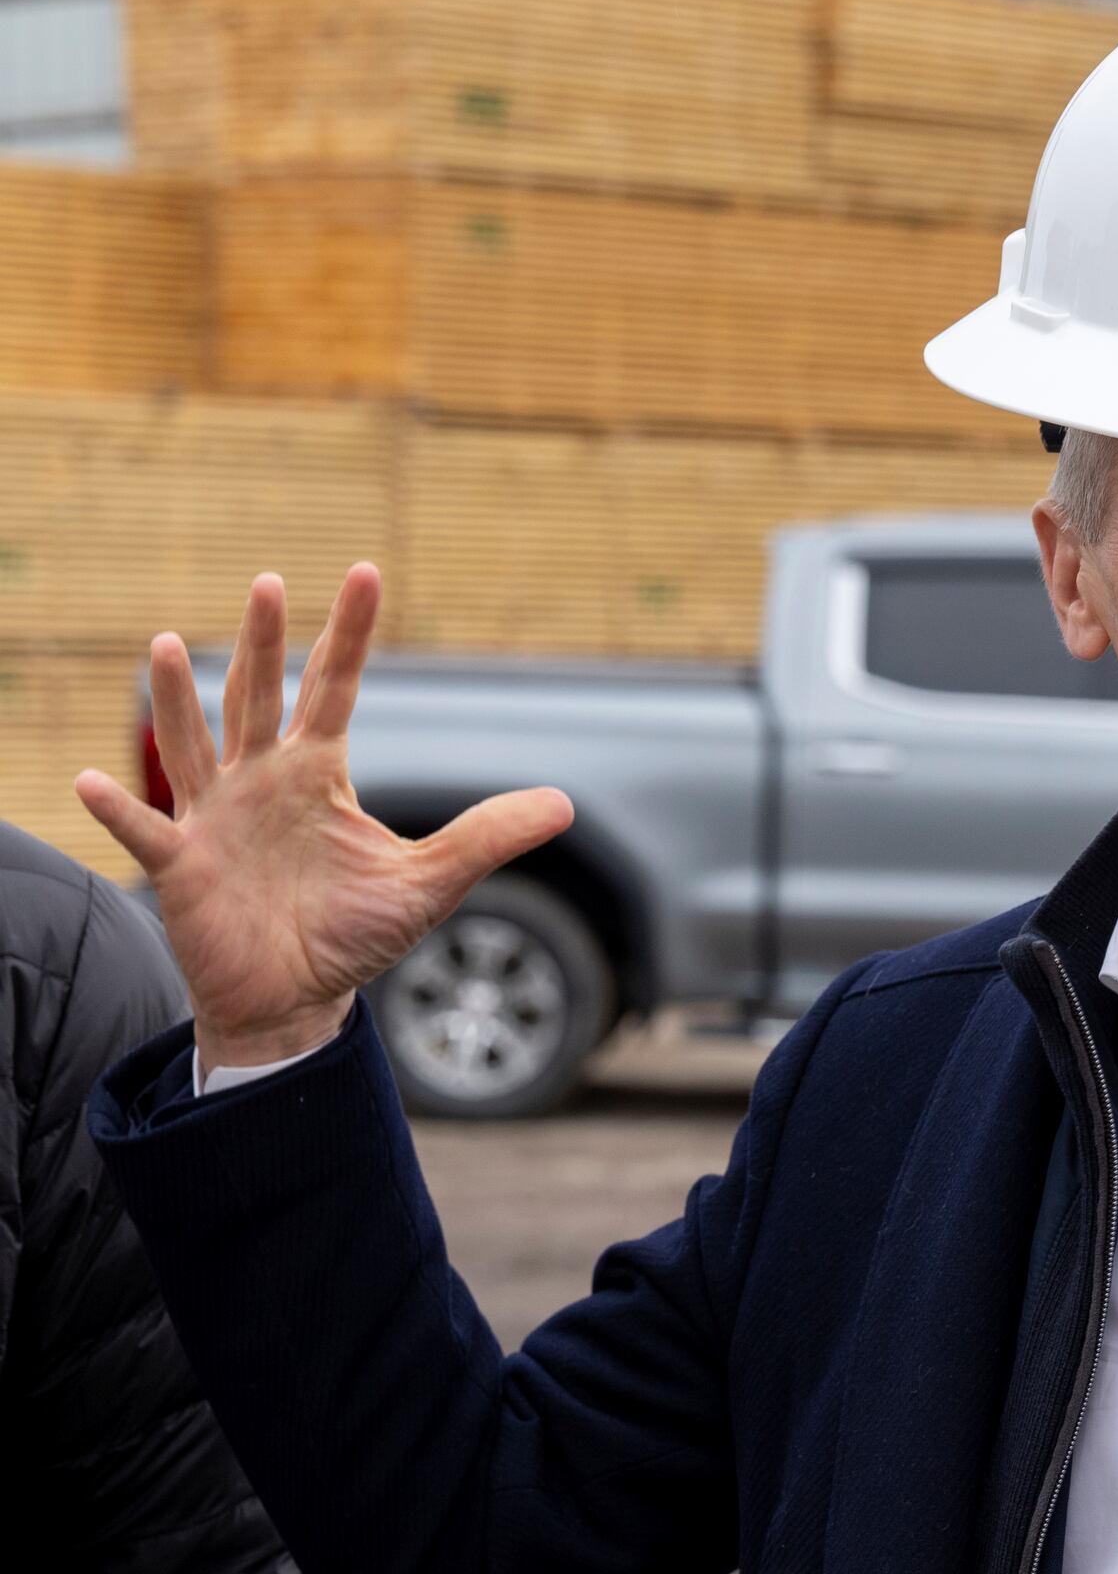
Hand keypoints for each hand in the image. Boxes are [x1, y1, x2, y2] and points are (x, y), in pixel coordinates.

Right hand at [73, 566, 572, 1073]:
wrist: (298, 1000)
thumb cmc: (352, 934)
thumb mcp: (430, 883)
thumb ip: (487, 838)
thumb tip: (565, 805)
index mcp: (317, 774)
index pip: (334, 688)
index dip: (349, 634)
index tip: (366, 572)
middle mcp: (260, 781)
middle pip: (261, 699)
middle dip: (264, 644)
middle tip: (270, 582)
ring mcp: (215, 818)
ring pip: (193, 746)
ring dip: (178, 700)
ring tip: (168, 645)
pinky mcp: (182, 867)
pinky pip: (145, 832)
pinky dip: (118, 809)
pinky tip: (95, 781)